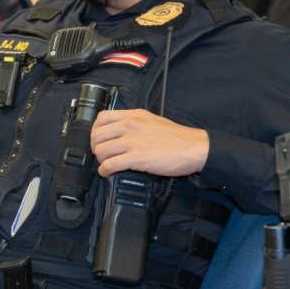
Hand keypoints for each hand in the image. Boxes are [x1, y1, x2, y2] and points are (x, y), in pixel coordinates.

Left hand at [90, 109, 209, 177]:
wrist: (193, 147)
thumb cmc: (176, 137)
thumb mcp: (152, 121)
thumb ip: (135, 123)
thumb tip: (120, 132)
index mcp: (134, 115)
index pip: (102, 117)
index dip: (96, 130)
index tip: (99, 139)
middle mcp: (130, 125)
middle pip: (97, 135)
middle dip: (95, 147)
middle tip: (102, 154)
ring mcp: (133, 141)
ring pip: (100, 150)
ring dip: (100, 160)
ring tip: (106, 164)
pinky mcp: (137, 157)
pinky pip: (110, 164)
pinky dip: (105, 170)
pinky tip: (108, 172)